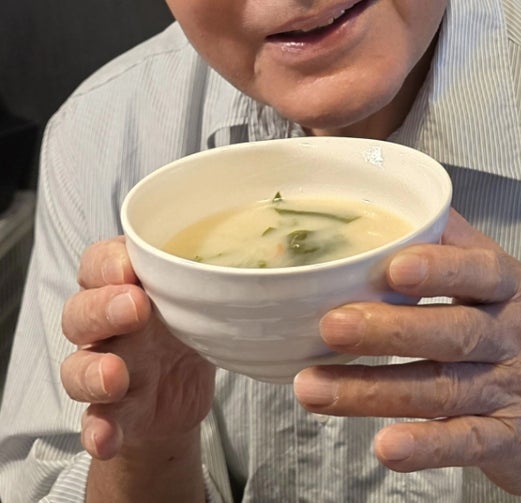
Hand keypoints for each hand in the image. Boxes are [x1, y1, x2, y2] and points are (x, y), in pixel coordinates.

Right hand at [60, 236, 215, 461]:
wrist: (183, 386)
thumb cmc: (190, 320)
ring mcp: (105, 366)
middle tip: (135, 308)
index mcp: (125, 284)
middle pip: (81, 312)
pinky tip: (106, 438)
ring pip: (76, 367)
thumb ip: (214, 275)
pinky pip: (95, 419)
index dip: (106, 263)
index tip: (128, 268)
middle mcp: (106, 323)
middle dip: (103, 308)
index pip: (98, 263)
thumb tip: (277, 249)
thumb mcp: (201, 293)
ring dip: (92, 372)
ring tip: (115, 377)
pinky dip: (98, 429)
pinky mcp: (112, 410)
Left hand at [293, 210, 520, 500]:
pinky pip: (464, 444)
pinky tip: (386, 447)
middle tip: (331, 326)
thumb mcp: (504, 284)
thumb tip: (408, 194)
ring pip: (441, 390)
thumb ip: (457, 244)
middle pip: (451, 332)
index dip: (439, 269)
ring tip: (312, 388)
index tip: (393, 267)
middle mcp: (513, 337)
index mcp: (509, 289)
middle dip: (389, 329)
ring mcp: (512, 391)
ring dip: (374, 391)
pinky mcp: (508, 442)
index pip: (479, 272)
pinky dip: (426, 447)